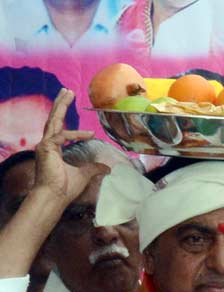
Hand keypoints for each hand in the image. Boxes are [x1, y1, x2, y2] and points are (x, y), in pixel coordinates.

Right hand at [33, 89, 107, 203]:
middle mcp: (47, 144)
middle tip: (67, 90)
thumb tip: (107, 167)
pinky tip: (89, 134)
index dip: (65, 116)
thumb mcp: (84, 175)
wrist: (54, 197)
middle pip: (53, 119)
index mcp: (53, 148)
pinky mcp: (47, 148)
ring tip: (68, 93)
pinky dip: (76, 134)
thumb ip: (94, 168)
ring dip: (61, 106)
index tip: (76, 111)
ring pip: (53, 120)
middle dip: (60, 104)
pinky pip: (62, 136)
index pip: (58, 127)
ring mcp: (45, 145)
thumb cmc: (65, 188)